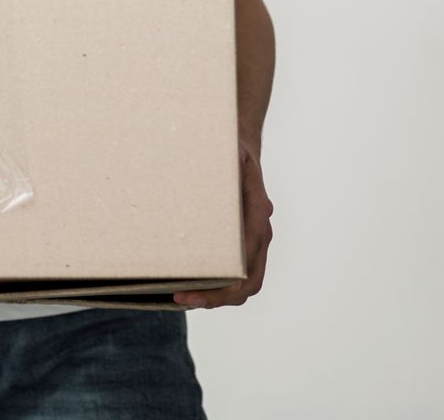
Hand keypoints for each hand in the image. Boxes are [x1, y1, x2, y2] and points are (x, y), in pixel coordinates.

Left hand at [175, 135, 271, 309]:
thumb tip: (219, 181)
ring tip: (183, 298)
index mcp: (258, 212)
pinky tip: (191, 286)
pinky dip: (219, 287)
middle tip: (181, 298)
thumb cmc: (231, 148)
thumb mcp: (229, 151)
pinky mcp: (245, 243)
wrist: (241, 145)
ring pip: (247, 284)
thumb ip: (230, 166)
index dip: (225, 279)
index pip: (248, 258)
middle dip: (218, 297)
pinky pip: (239, 275)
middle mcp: (261, 231)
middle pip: (250, 281)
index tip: (194, 286)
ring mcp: (256, 240)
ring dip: (218, 297)